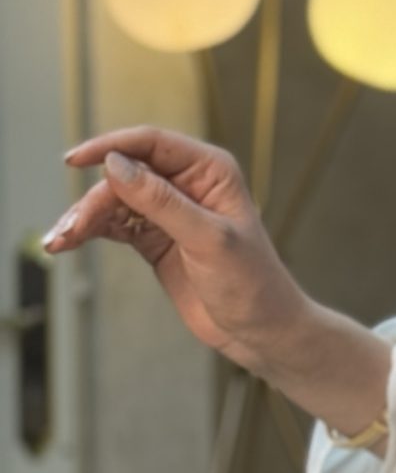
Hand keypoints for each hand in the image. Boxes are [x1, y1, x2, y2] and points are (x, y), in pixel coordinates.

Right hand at [44, 128, 312, 376]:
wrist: (259, 329)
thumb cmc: (251, 282)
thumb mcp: (208, 240)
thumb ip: (162, 202)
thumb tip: (116, 166)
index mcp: (210, 170)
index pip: (152, 143)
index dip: (111, 146)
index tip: (74, 160)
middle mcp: (188, 183)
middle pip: (125, 175)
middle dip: (94, 199)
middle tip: (72, 229)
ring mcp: (169, 211)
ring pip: (114, 200)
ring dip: (84, 218)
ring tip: (59, 242)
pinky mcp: (155, 237)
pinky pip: (114, 225)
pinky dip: (90, 232)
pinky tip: (67, 244)